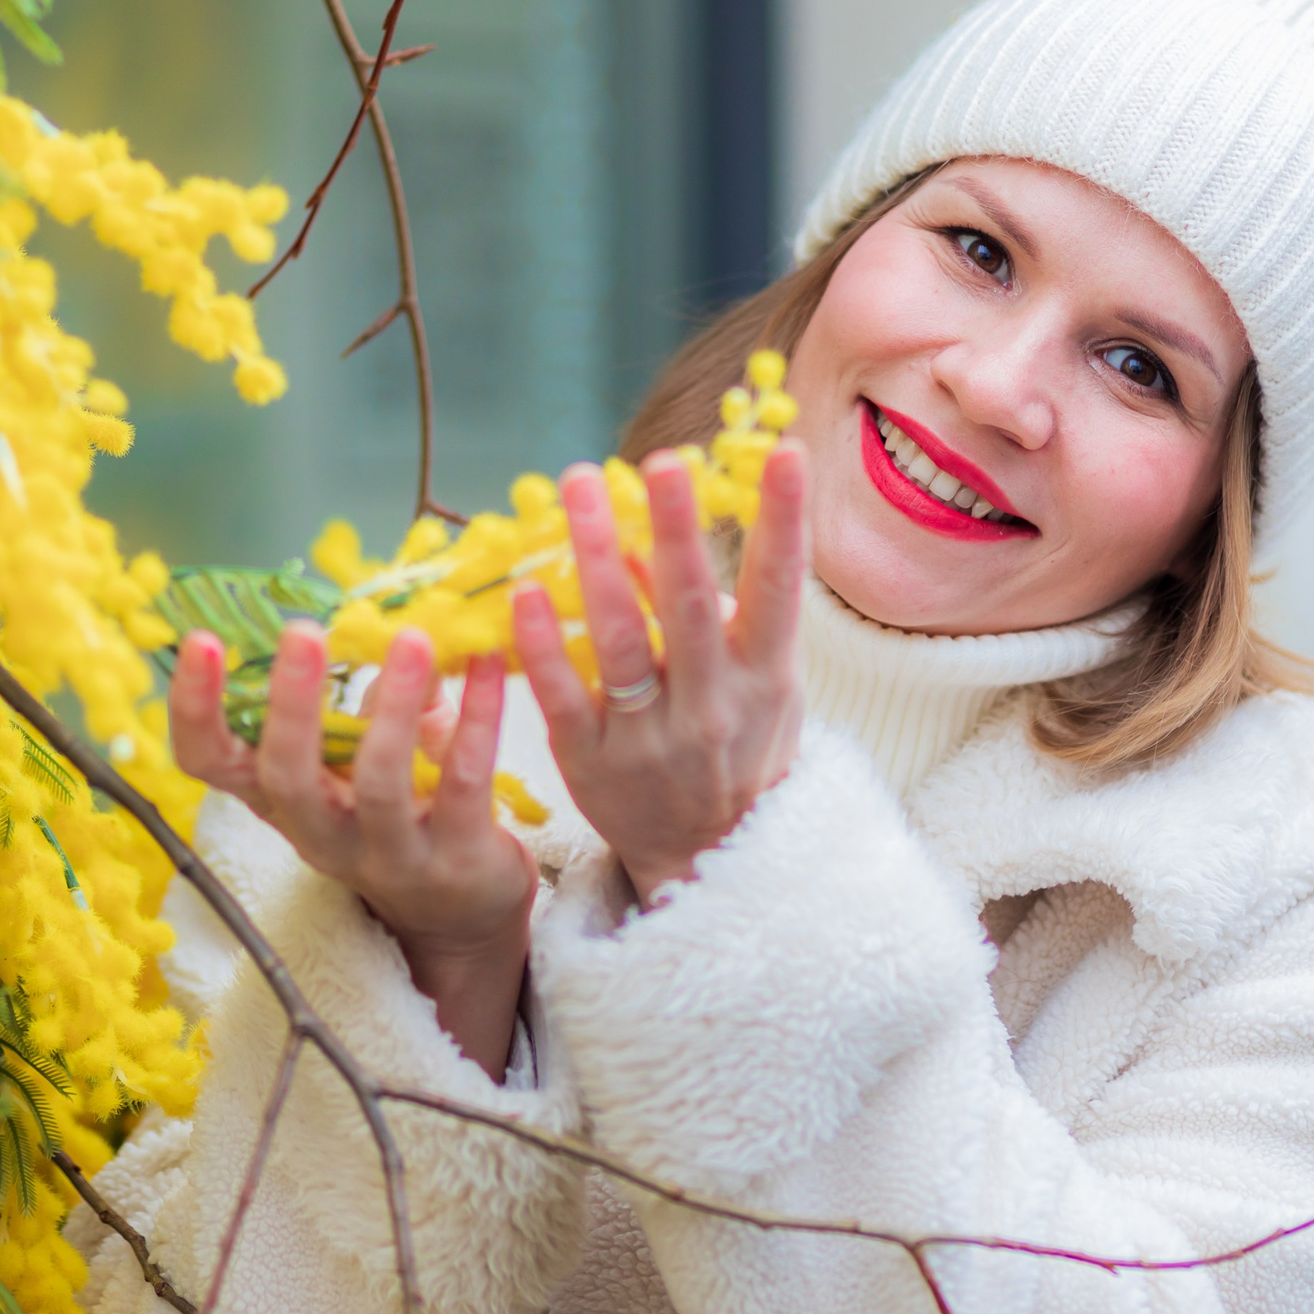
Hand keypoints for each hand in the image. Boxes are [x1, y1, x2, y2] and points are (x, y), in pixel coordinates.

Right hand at [169, 625, 534, 1077]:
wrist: (461, 916)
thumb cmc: (399, 816)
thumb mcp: (358, 764)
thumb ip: (358, 705)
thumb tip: (373, 624)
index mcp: (284, 801)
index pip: (211, 764)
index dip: (194, 708)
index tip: (199, 639)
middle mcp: (323, 835)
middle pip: (287, 779)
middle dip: (291, 705)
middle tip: (302, 631)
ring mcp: (390, 856)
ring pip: (379, 784)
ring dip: (392, 707)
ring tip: (411, 639)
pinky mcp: (457, 861)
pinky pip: (464, 785)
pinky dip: (478, 720)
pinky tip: (486, 666)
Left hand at [515, 442, 807, 904]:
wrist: (708, 859)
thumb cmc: (738, 747)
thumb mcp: (756, 683)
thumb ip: (718, 613)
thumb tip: (654, 536)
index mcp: (765, 678)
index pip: (781, 588)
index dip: (786, 521)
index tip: (786, 453)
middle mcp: (712, 706)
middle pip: (690, 605)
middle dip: (678, 527)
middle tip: (661, 458)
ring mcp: (651, 737)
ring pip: (620, 639)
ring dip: (597, 557)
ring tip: (580, 487)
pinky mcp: (592, 761)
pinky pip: (564, 694)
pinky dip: (545, 642)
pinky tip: (528, 590)